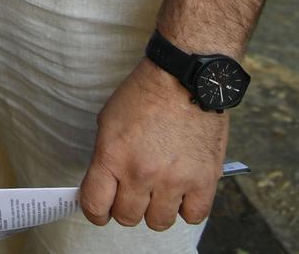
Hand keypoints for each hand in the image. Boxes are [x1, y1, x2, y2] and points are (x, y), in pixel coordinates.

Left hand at [77, 58, 228, 231]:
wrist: (184, 77)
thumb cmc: (145, 94)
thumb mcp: (108, 121)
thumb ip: (105, 158)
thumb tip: (104, 186)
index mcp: (113, 156)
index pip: (94, 205)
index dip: (95, 212)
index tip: (100, 210)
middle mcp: (142, 173)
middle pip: (127, 217)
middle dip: (125, 208)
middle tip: (132, 193)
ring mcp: (175, 180)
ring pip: (159, 222)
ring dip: (156, 210)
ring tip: (159, 190)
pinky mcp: (204, 180)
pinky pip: (193, 216)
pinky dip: (186, 208)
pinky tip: (182, 192)